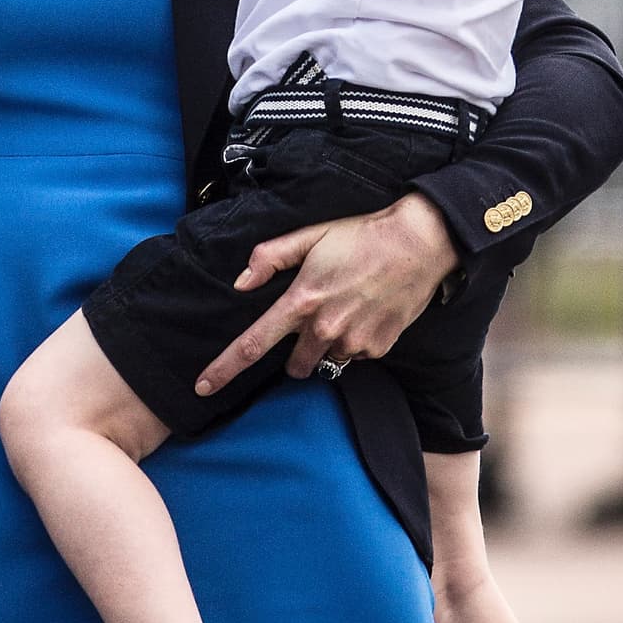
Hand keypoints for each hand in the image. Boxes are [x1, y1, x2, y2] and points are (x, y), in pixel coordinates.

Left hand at [194, 192, 458, 393]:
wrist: (421, 243)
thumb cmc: (362, 235)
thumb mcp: (311, 235)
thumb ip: (270, 258)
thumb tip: (241, 283)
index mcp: (302, 301)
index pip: (253, 344)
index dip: (224, 368)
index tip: (202, 387)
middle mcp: (325, 328)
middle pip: (293, 366)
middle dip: (295, 354)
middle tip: (312, 322)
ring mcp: (354, 342)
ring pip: (325, 362)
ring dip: (326, 346)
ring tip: (345, 312)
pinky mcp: (378, 349)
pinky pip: (355, 356)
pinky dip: (355, 342)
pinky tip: (367, 314)